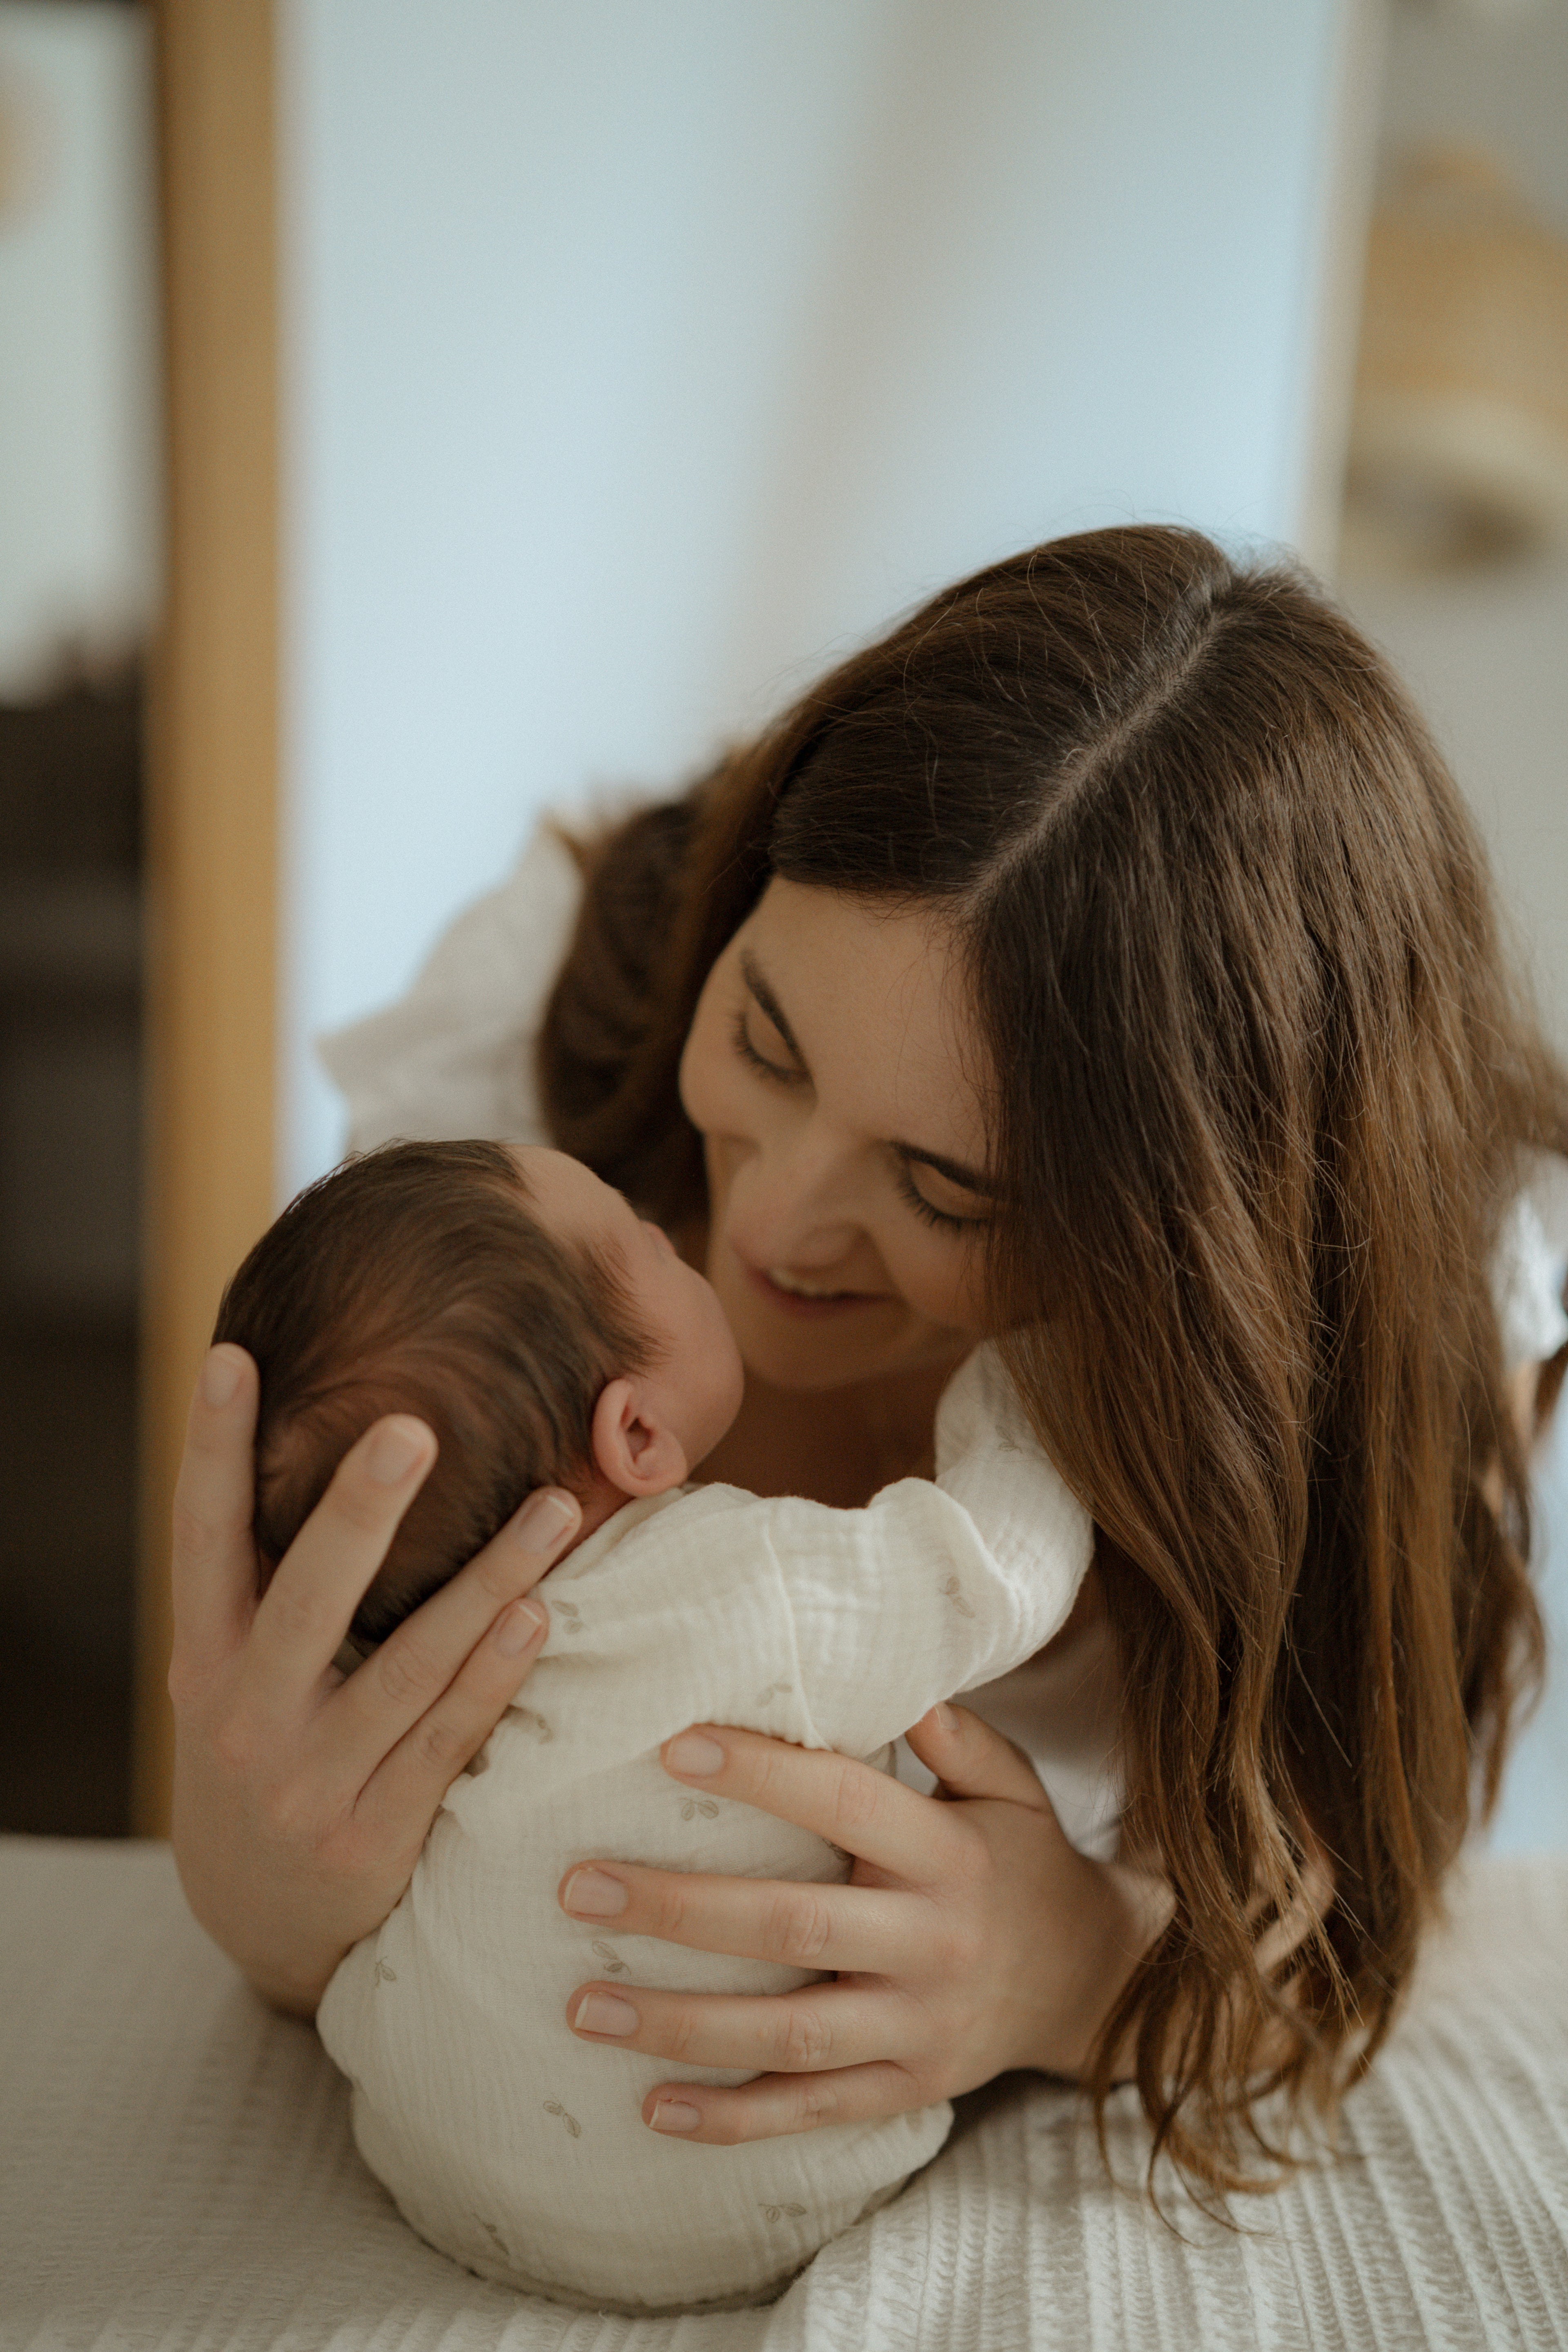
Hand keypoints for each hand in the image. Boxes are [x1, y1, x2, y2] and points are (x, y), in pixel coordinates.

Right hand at [168, 1342, 581, 2013]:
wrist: (258, 1914)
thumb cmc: (268, 1745)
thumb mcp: (237, 1671)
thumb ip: (273, 1581)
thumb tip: (332, 1444)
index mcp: (202, 1657)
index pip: (202, 1536)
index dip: (209, 1447)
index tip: (230, 1358)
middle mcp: (244, 1714)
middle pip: (307, 1594)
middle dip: (359, 1508)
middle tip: (412, 1425)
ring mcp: (308, 1780)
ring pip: (405, 1667)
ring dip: (485, 1583)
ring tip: (553, 1508)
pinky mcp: (373, 1835)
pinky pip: (445, 1739)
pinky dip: (493, 1675)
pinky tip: (538, 1617)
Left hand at [559, 1704, 1160, 2142]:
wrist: (1097, 1983)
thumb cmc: (1024, 1863)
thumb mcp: (1013, 1788)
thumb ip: (959, 1734)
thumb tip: (901, 1679)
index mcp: (950, 1855)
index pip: (846, 1802)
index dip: (762, 1773)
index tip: (671, 1745)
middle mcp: (933, 1943)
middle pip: (791, 1928)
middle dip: (680, 1910)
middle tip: (582, 1890)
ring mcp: (919, 2028)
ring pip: (786, 2036)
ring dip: (679, 2024)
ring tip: (582, 2005)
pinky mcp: (907, 2090)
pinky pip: (809, 2111)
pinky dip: (731, 2118)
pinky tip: (650, 2107)